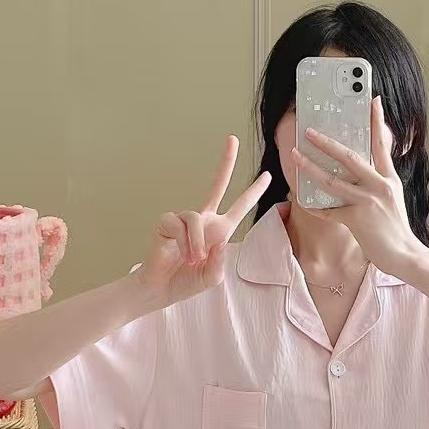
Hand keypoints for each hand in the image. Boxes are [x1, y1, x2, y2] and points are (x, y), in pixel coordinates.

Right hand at [135, 136, 270, 303]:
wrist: (161, 289)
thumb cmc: (186, 282)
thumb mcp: (212, 277)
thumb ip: (221, 261)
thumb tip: (219, 240)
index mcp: (219, 231)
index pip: (239, 207)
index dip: (253, 193)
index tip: (267, 176)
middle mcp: (203, 221)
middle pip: (217, 185)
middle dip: (226, 163)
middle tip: (232, 139)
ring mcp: (184, 219)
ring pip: (196, 218)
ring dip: (196, 244)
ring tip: (192, 260)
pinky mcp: (167, 222)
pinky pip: (180, 225)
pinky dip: (184, 242)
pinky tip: (180, 254)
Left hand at [291, 97, 424, 276]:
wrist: (405, 255)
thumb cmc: (397, 231)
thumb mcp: (393, 200)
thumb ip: (378, 184)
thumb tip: (360, 174)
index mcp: (389, 179)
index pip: (381, 145)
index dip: (376, 121)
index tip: (372, 100)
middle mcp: (379, 186)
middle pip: (348, 157)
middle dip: (326, 143)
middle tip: (310, 131)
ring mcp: (367, 202)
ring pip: (332, 181)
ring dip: (310, 168)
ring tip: (295, 157)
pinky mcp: (356, 219)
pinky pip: (329, 211)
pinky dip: (315, 207)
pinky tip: (301, 200)